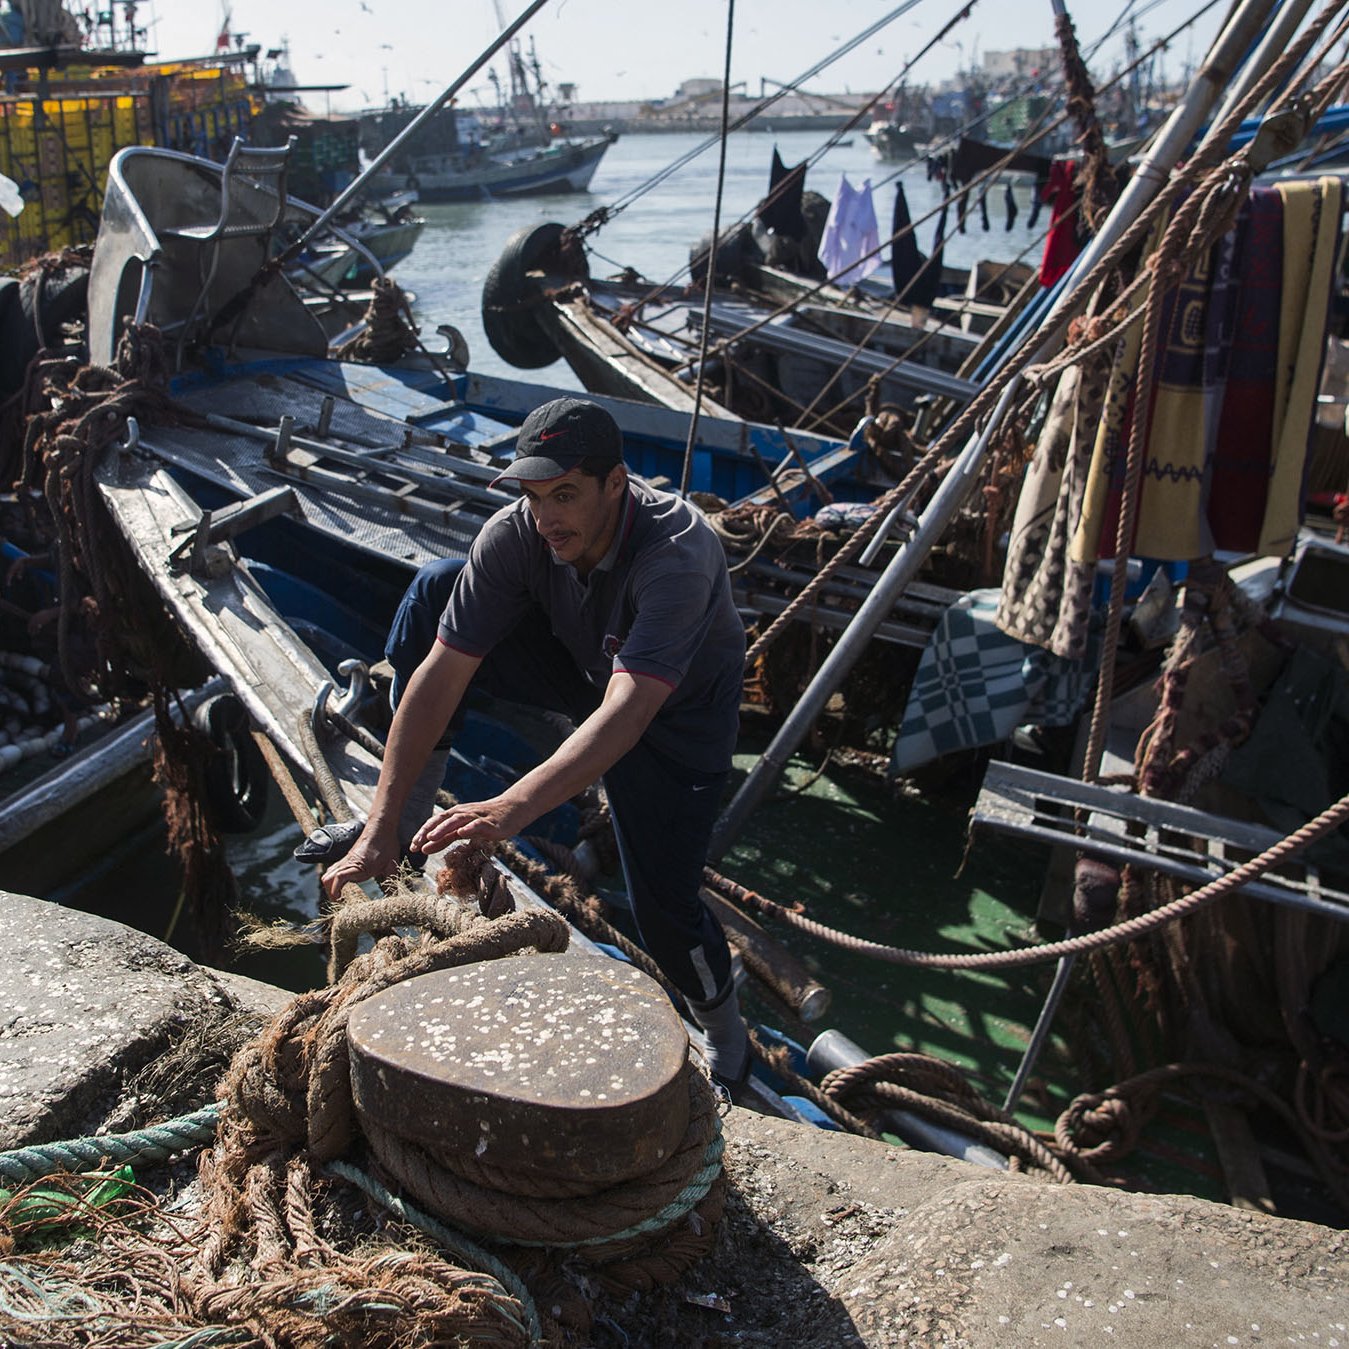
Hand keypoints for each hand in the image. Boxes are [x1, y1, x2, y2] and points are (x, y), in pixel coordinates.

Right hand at [320, 821, 400, 901]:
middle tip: (340, 904)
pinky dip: (333, 879)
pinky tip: (342, 885)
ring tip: (339, 897)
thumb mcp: (392, 864)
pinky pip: (333, 869)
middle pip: (328, 879)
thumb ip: (391, 881)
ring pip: (328, 874)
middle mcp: (348, 863)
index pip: (339, 878)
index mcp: (359, 865)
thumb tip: (393, 898)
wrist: (381, 826)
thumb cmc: (387, 844)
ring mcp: (345, 860)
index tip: (340, 901)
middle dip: (330, 893)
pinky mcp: (346, 858)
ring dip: (330, 886)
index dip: (336, 891)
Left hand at [410, 793, 530, 853]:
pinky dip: (469, 827)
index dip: (422, 834)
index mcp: (455, 815)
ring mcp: (476, 817)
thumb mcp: (463, 830)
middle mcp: (463, 813)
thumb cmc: (486, 821)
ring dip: (443, 828)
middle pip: (442, 820)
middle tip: (416, 844)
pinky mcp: (489, 822)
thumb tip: (425, 848)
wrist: (513, 809)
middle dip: (427, 832)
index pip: (435, 823)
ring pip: (457, 820)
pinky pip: (478, 824)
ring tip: (431, 837)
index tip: (411, 847)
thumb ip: (445, 838)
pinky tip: (462, 833)